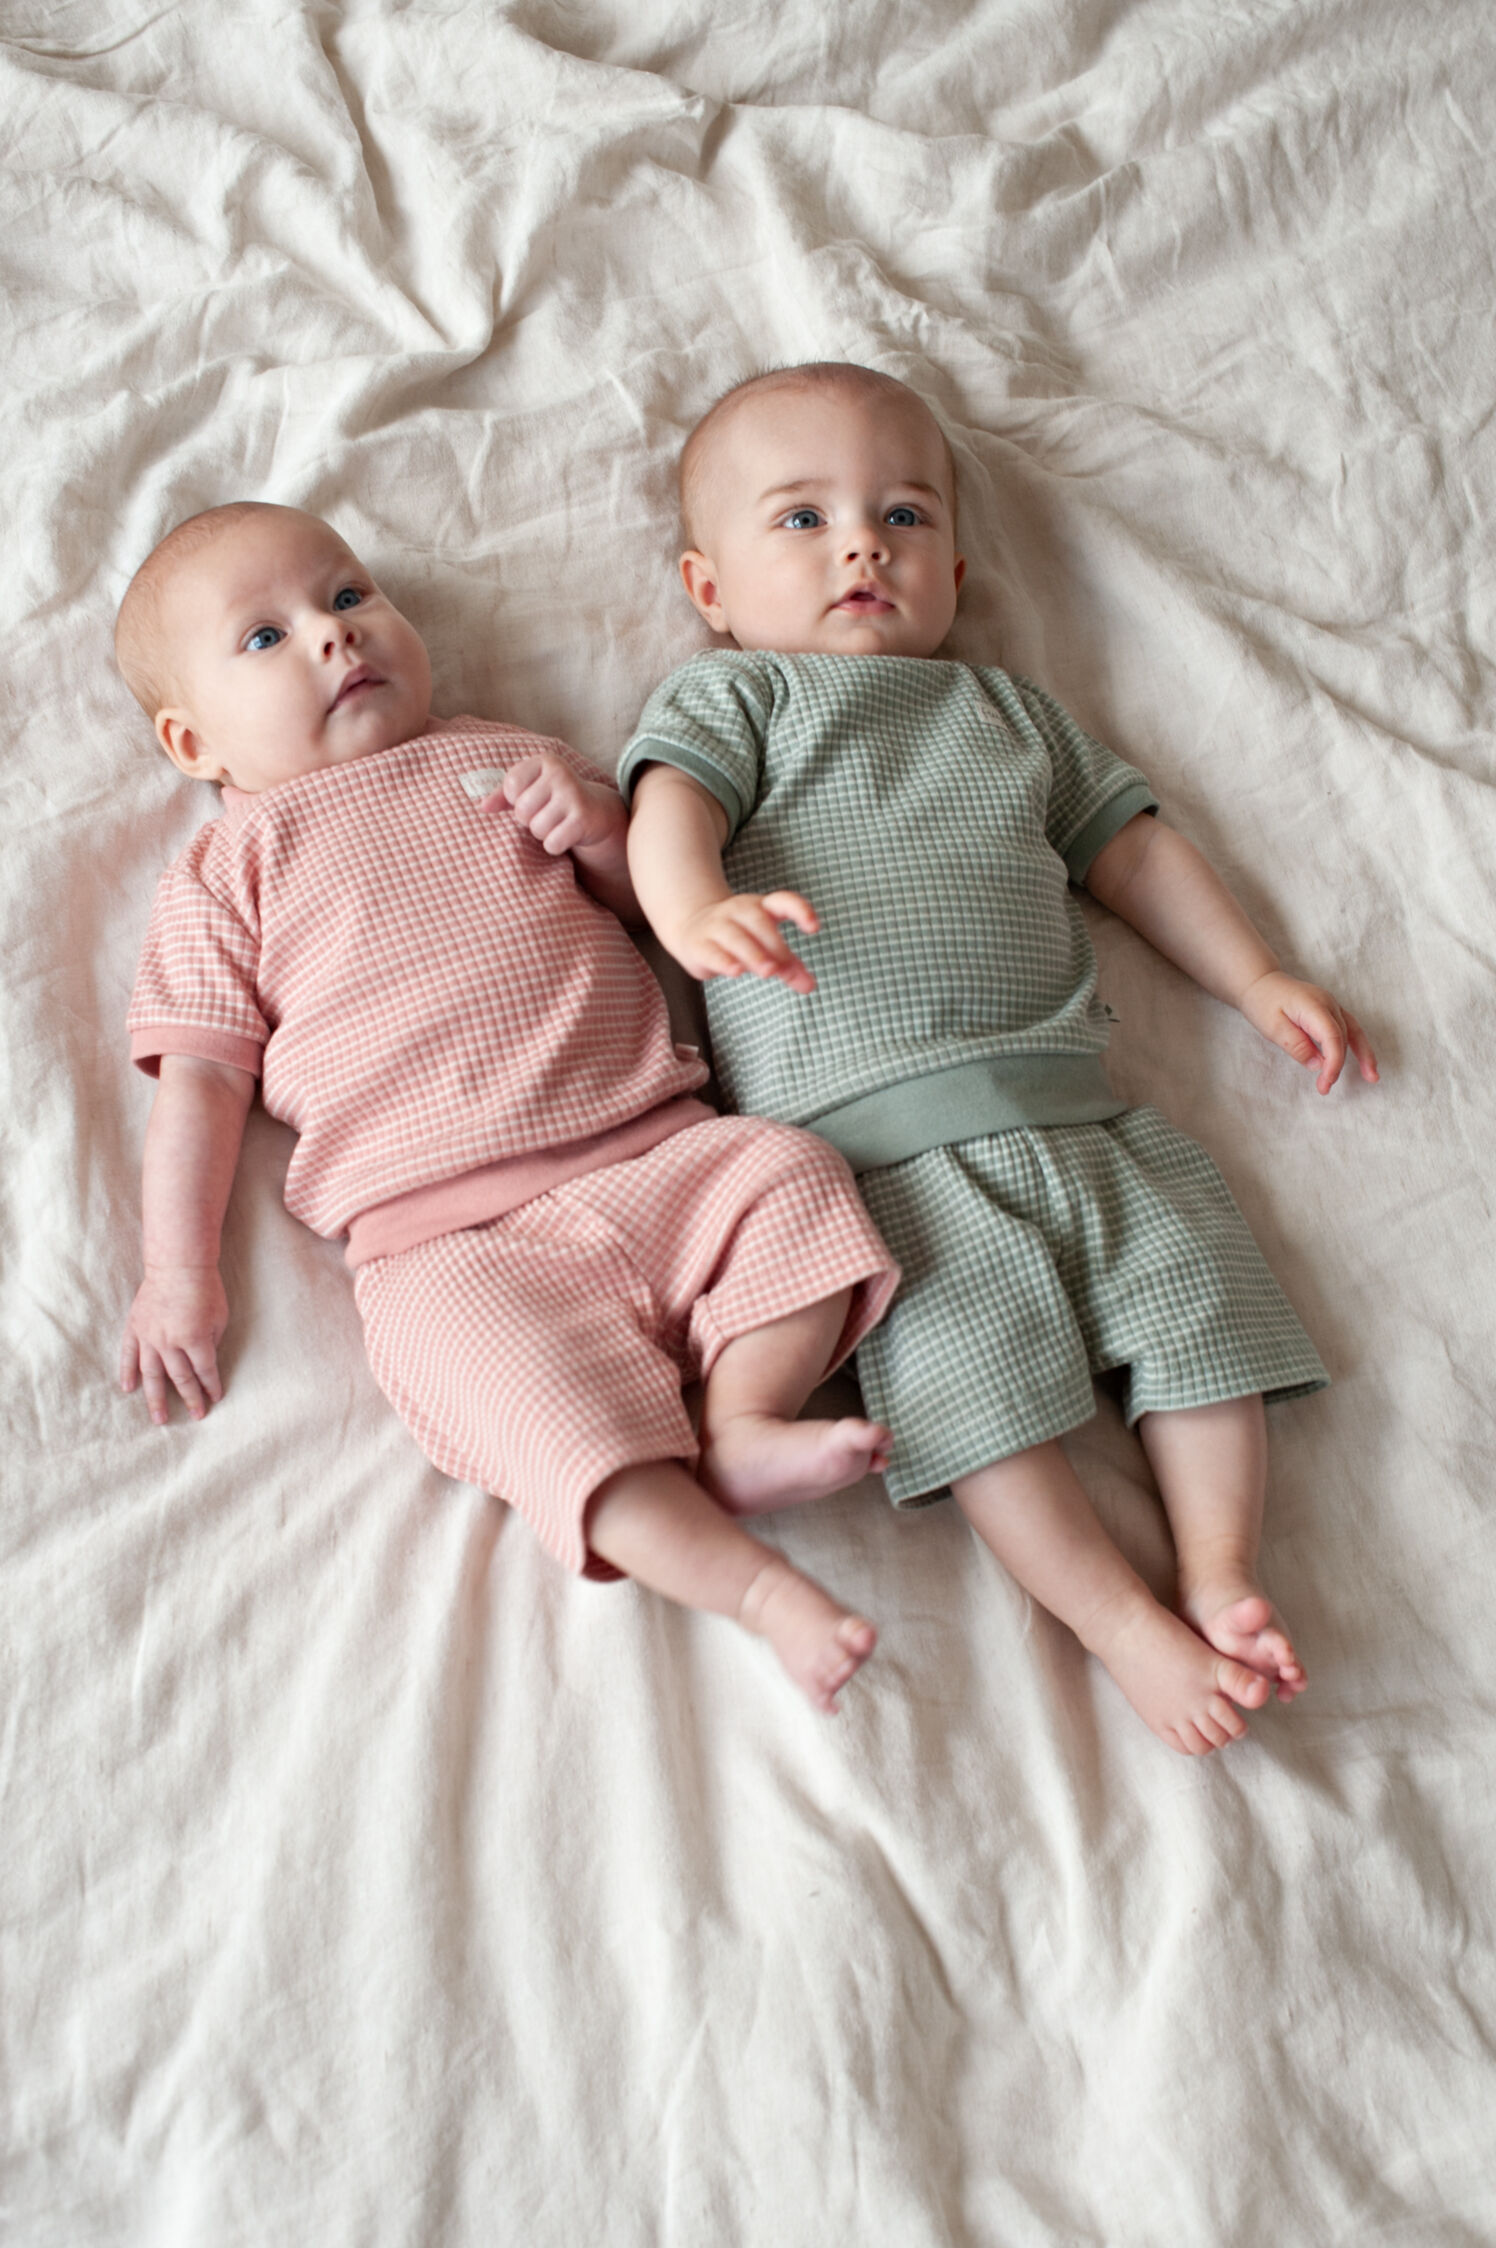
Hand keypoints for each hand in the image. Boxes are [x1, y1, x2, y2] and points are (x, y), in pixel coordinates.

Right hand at [120, 1265, 228, 1423]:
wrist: (177, 1264)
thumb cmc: (205, 1288)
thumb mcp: (219, 1316)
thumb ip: (212, 1341)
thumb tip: (205, 1362)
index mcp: (194, 1339)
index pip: (205, 1371)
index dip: (211, 1386)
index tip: (215, 1398)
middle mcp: (170, 1342)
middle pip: (180, 1378)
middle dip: (190, 1398)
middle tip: (196, 1416)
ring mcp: (149, 1336)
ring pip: (151, 1374)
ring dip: (156, 1398)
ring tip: (159, 1419)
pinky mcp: (135, 1328)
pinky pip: (129, 1355)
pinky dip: (127, 1372)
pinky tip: (128, 1388)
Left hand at [495, 755, 623, 858]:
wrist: (596, 811)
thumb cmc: (554, 799)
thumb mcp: (530, 789)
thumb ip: (503, 796)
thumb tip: (483, 807)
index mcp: (544, 761)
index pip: (511, 786)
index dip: (515, 800)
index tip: (531, 799)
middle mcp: (560, 773)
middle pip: (522, 810)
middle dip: (529, 820)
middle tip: (545, 814)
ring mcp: (574, 795)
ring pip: (537, 828)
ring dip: (543, 833)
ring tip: (556, 823)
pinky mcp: (583, 819)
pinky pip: (552, 843)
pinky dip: (555, 845)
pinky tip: (566, 834)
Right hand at [672, 893, 820, 994]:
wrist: (691, 927)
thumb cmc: (738, 938)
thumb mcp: (765, 946)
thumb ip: (788, 965)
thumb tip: (809, 986)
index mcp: (761, 907)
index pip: (783, 901)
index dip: (800, 910)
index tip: (814, 927)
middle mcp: (739, 911)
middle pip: (760, 923)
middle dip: (775, 947)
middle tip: (785, 969)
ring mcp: (716, 925)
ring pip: (736, 937)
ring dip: (754, 954)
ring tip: (768, 971)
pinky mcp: (698, 944)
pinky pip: (712, 951)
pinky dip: (724, 961)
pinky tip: (736, 971)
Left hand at [1238, 970, 1379, 1094]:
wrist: (1260, 981)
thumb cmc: (1263, 1002)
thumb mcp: (1272, 1027)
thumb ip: (1296, 1045)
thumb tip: (1318, 1064)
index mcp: (1314, 1006)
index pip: (1332, 1037)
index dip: (1333, 1062)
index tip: (1326, 1082)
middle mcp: (1329, 1003)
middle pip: (1342, 1037)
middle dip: (1337, 1066)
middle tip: (1324, 1088)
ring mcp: (1332, 1005)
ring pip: (1353, 1032)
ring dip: (1363, 1056)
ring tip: (1372, 1078)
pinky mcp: (1331, 1010)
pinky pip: (1350, 1028)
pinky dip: (1359, 1045)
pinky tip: (1366, 1060)